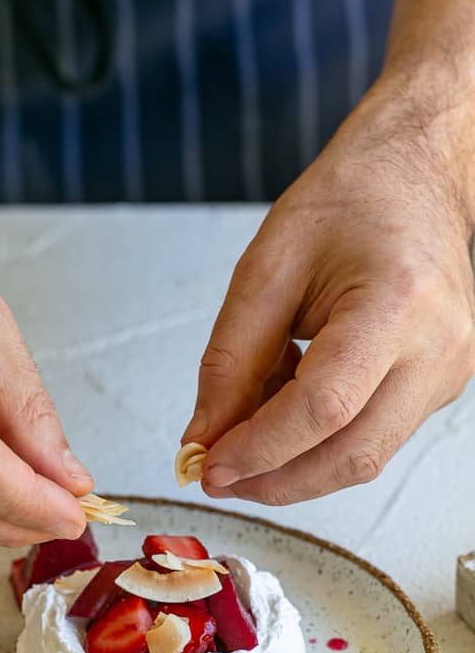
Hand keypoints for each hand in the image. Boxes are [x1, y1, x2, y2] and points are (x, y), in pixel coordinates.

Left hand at [182, 82, 474, 504]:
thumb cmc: (350, 200)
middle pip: (352, 455)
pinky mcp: (438, 386)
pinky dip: (316, 440)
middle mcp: (438, 348)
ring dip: (293, 463)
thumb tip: (205, 436)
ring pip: (363, 457)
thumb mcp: (266, 268)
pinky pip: (371, 436)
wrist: (415, 172)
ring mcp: (447, 372)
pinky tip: (284, 408)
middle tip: (217, 476)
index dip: (259, 449)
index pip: (323, 409)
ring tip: (245, 429)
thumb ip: (229, 360)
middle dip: (275, 479)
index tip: (209, 466)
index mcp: (397, 304)